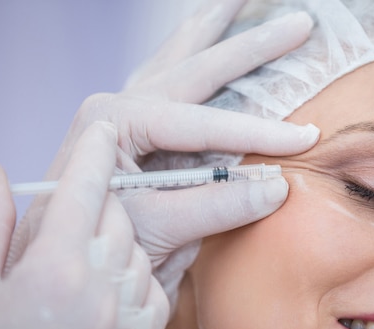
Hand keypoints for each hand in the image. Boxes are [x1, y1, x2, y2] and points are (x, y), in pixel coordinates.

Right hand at [0, 122, 168, 328]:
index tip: (104, 129)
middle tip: (93, 198)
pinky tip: (111, 280)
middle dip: (106, 199)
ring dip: (122, 238)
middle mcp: (99, 288)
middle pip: (120, 215)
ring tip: (93, 249)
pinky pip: (154, 286)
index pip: (83, 190)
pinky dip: (138, 274)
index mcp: (52, 266)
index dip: (95, 153)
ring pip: (140, 248)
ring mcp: (127, 316)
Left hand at [9, 0, 318, 299]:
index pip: (202, 123)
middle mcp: (121, 104)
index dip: (258, 132)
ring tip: (242, 0)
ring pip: (180, 56)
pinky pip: (172, 77)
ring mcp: (129, 110)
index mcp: (116, 122)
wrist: (67, 258)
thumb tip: (277, 186)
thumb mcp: (155, 229)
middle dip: (252, 44)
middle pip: (198, 64)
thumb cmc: (96, 244)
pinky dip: (196, 53)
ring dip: (215, 28)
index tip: (306, 137)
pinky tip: (208, 39)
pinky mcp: (138, 125)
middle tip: (300, 23)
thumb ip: (215, 207)